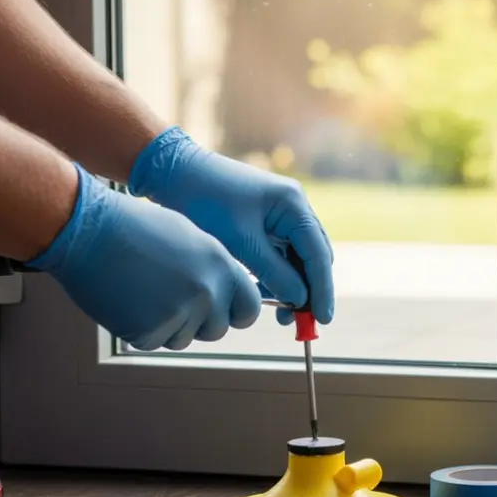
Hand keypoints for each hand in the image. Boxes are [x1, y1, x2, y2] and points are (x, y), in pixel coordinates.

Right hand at [28, 163, 261, 350]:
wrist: (88, 230)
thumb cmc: (134, 228)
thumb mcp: (190, 239)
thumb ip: (213, 270)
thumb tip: (225, 295)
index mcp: (221, 265)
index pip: (249, 307)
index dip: (235, 313)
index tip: (225, 314)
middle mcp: (207, 291)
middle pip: (217, 329)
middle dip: (198, 323)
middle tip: (169, 301)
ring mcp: (180, 313)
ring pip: (184, 338)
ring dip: (167, 326)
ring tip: (143, 292)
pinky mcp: (150, 332)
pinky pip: (154, 342)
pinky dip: (140, 329)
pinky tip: (126, 301)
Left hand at [126, 127, 333, 325]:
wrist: (173, 173)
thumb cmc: (206, 202)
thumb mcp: (241, 243)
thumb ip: (274, 273)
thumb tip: (300, 300)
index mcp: (293, 205)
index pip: (318, 254)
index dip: (322, 290)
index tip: (322, 320)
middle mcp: (293, 207)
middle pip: (313, 256)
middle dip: (309, 290)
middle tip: (300, 323)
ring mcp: (279, 213)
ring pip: (296, 258)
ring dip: (291, 285)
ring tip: (279, 313)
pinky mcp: (264, 221)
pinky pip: (279, 253)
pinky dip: (275, 274)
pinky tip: (263, 292)